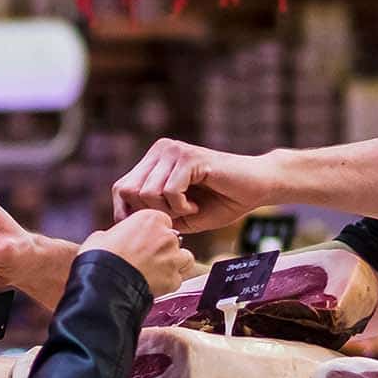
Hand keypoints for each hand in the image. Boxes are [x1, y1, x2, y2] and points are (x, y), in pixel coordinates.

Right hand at [79, 210, 193, 296]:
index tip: (144, 242)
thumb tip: (114, 238)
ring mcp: (172, 257)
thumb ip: (118, 233)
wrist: (104, 282)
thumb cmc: (101, 257)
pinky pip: (178, 279)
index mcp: (150, 218)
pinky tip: (155, 285)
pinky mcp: (174, 279)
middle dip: (162, 249)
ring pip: (184, 258)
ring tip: (156, 272)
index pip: (162, 222)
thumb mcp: (102, 235)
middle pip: (173, 240)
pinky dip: (169, 282)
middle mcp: (166, 235)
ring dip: (173, 264)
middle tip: (146, 259)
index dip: (152, 233)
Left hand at [112, 139, 271, 233]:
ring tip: (189, 209)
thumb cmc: (221, 202)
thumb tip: (125, 226)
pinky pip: (169, 191)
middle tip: (176, 217)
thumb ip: (154, 215)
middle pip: (129, 191)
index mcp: (154, 160)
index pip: (121, 188)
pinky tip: (196, 206)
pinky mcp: (189, 158)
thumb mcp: (180, 214)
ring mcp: (174, 151)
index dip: (130, 212)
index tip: (157, 224)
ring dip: (169, 211)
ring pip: (147, 193)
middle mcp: (160, 150)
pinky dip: (181, 207)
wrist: (257, 188)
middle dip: (151, 213)